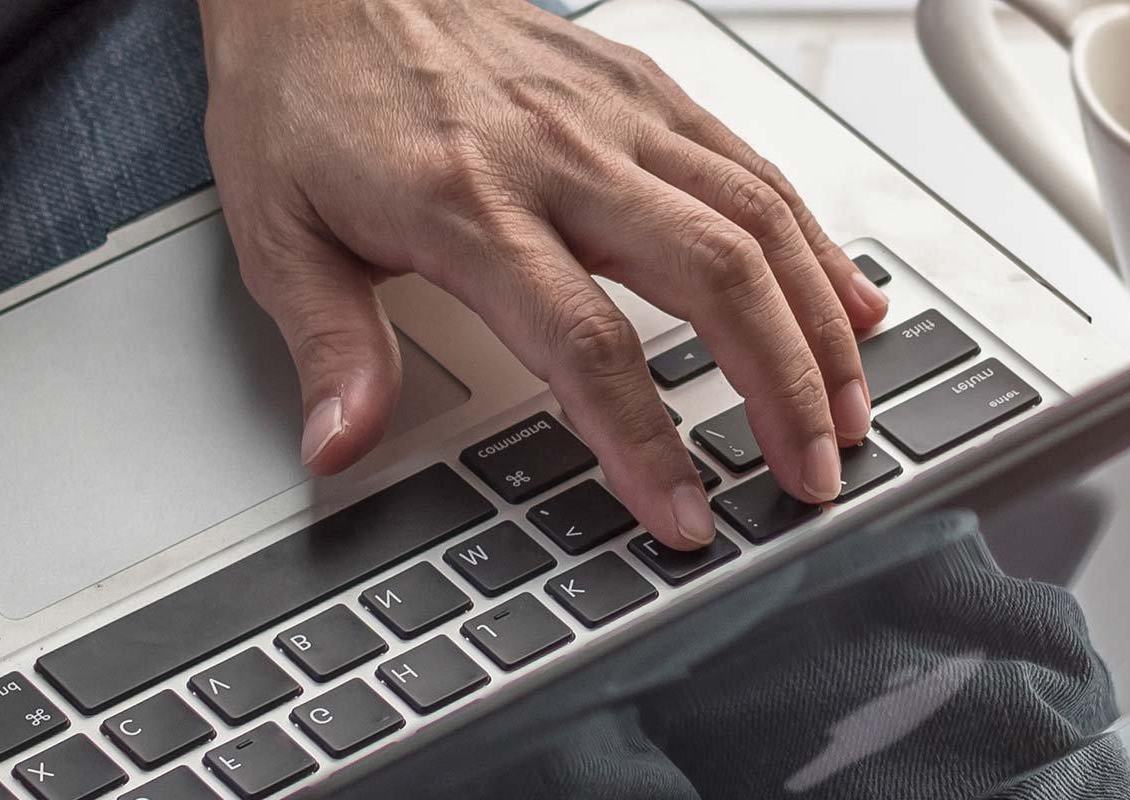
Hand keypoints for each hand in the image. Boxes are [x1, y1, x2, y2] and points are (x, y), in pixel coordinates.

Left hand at [199, 0, 888, 548]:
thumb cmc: (309, 94)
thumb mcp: (277, 230)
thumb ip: (328, 346)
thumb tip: (341, 444)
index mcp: (467, 202)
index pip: (583, 341)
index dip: (644, 439)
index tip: (683, 514)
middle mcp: (561, 155)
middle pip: (714, 275)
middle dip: (783, 388)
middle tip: (812, 475)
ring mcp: (618, 115)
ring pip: (759, 220)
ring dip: (822, 325)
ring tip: (852, 410)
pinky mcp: (648, 89)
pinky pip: (756, 169)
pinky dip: (817, 244)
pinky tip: (849, 304)